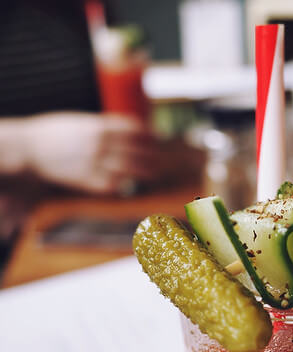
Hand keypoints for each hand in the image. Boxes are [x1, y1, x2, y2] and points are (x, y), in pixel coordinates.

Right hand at [22, 112, 204, 194]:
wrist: (28, 148)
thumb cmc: (54, 134)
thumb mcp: (81, 122)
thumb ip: (104, 126)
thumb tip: (128, 131)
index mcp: (100, 126)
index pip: (135, 130)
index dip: (149, 135)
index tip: (156, 139)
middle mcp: (101, 144)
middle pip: (137, 150)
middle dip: (152, 155)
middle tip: (161, 159)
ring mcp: (95, 163)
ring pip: (130, 168)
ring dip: (146, 171)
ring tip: (154, 173)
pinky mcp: (88, 180)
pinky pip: (114, 185)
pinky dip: (127, 184)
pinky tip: (133, 184)